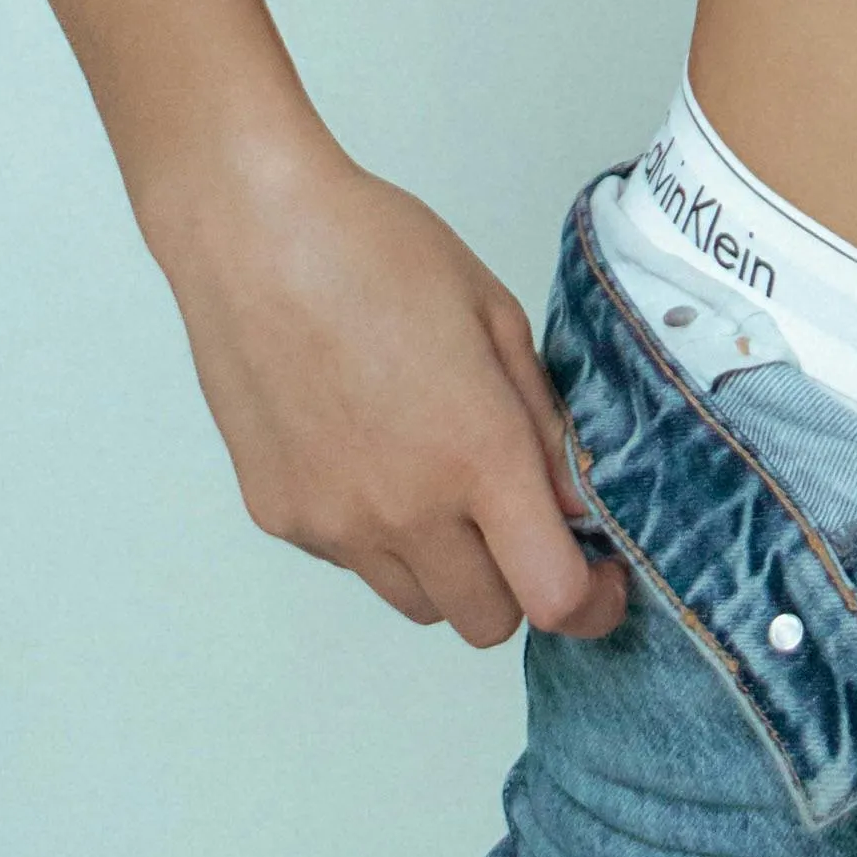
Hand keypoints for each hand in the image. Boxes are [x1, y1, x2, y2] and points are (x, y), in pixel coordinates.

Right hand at [152, 145, 630, 649]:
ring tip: (438, 478)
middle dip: (519, 584)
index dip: (592, 605)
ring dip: (448, 569)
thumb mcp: (496, 316)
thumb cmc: (381, 251)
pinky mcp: (280, 517)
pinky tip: (368, 449)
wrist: (254, 234)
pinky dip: (378, 534)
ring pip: (418, 603)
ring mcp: (334, 523)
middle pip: (485, 622)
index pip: (552, 597)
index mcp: (476, 454)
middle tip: (521, 520)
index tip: (602, 577)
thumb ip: (542, 425)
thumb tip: (574, 502)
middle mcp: (405, 509)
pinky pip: (353, 561)